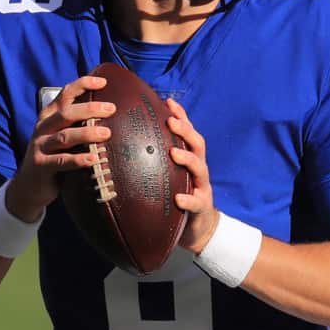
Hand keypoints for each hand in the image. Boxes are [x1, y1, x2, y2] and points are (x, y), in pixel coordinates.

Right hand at [6, 75, 115, 221]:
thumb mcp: (61, 135)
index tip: (103, 82)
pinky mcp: (41, 166)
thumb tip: (110, 111)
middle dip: (90, 109)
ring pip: (65, 136)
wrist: (28, 185)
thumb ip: (78, 123)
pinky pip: (61, 161)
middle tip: (111, 109)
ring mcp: (40, 146)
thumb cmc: (54, 155)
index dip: (83, 85)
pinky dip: (78, 159)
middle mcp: (43, 128)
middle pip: (66, 113)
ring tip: (106, 134)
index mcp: (49, 116)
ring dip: (87, 133)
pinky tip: (93, 159)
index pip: (65, 94)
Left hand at [167, 98, 219, 254]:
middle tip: (171, 121)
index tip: (168, 101)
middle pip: (197, 144)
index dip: (181, 115)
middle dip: (185, 130)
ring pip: (200, 168)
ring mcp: (202, 187)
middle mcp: (199, 169)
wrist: (198, 229)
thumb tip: (127, 144)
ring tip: (174, 153)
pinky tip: (179, 199)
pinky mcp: (201, 208)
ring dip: (188, 159)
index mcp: (190, 159)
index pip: (188, 132)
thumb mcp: (168, 176)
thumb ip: (156, 160)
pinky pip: (196, 202)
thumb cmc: (177, 197)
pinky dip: (188, 199)